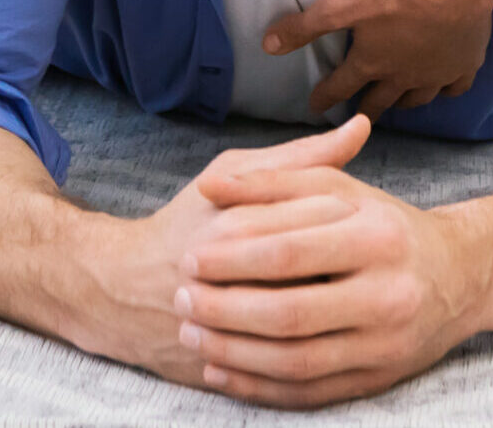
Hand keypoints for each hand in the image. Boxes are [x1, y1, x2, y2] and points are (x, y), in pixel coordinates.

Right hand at [78, 120, 372, 387]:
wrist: (126, 291)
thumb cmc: (188, 223)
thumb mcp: (234, 175)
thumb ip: (299, 158)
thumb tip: (361, 127)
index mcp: (235, 219)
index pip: (321, 215)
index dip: (353, 220)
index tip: (366, 222)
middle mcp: (228, 270)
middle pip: (320, 272)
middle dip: (349, 271)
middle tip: (365, 267)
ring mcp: (223, 320)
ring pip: (307, 324)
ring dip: (337, 313)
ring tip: (348, 300)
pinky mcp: (224, 360)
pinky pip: (287, 365)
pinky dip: (315, 353)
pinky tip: (328, 337)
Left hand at [177, 116, 492, 406]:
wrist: (460, 276)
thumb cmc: (384, 224)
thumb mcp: (339, 190)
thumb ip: (276, 181)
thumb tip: (212, 187)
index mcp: (376, 237)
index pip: (290, 251)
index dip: (232, 257)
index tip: (190, 257)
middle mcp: (387, 293)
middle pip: (289, 312)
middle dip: (225, 310)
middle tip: (182, 298)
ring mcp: (385, 344)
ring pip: (295, 361)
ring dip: (234, 353)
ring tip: (193, 335)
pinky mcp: (378, 380)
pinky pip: (309, 393)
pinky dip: (259, 388)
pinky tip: (221, 374)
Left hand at [264, 0, 491, 118]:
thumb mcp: (342, 6)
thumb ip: (305, 26)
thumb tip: (266, 45)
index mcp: (371, 63)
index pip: (341, 86)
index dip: (325, 97)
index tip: (315, 108)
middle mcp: (402, 77)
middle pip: (380, 101)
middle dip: (365, 110)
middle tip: (357, 117)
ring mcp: (436, 75)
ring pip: (417, 98)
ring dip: (403, 102)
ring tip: (398, 103)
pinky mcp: (464, 66)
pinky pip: (454, 88)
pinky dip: (446, 90)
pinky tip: (444, 87)